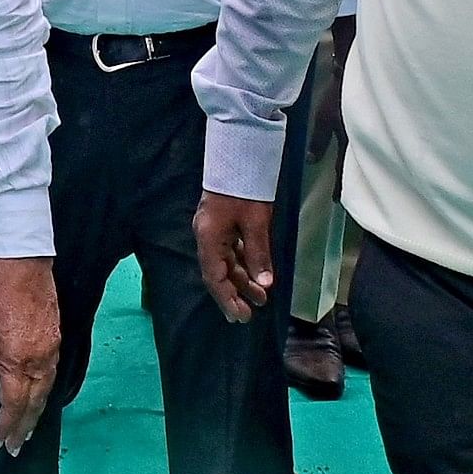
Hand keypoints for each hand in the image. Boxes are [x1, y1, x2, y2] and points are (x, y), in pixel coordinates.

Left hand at [0, 256, 59, 451]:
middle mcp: (41, 360)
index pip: (14, 403)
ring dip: (35, 413)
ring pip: (45, 392)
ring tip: (25, 430)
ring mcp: (51, 350)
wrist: (23, 261)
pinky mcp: (55, 339)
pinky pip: (50, 376)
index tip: (0, 441)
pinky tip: (36, 399)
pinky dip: (42, 394)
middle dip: (24, 427)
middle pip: (34, 403)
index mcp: (19, 359)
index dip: (7, 425)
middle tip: (15, 448)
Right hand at [197, 191, 281, 321]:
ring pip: (226, 262)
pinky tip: (256, 273)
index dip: (227, 299)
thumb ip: (258, 254)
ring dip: (242, 279)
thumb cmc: (245, 188)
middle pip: (218, 272)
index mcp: (209, 237)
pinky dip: (243, 263)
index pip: (215, 277)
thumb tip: (265, 283)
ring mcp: (214, 229)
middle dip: (234, 294)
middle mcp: (207, 236)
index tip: (241, 316)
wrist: (239, 156)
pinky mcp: (222, 223)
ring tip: (262, 296)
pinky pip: (231, 250)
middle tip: (249, 315)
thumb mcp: (256, 223)